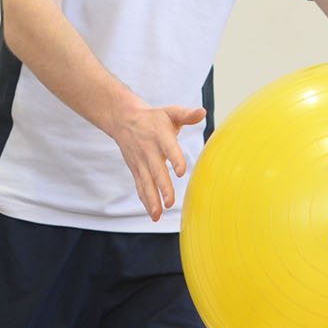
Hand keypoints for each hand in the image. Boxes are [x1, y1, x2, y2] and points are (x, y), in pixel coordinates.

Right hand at [109, 102, 206, 220]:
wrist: (124, 119)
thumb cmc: (154, 118)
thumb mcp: (170, 113)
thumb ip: (187, 115)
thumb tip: (203, 112)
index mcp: (160, 136)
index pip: (169, 148)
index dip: (175, 159)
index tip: (180, 172)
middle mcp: (149, 150)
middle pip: (156, 170)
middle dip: (163, 187)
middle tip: (170, 202)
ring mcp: (141, 162)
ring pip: (146, 183)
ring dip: (151, 199)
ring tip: (158, 215)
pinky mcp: (136, 169)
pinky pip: (140, 186)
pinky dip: (145, 200)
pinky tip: (153, 214)